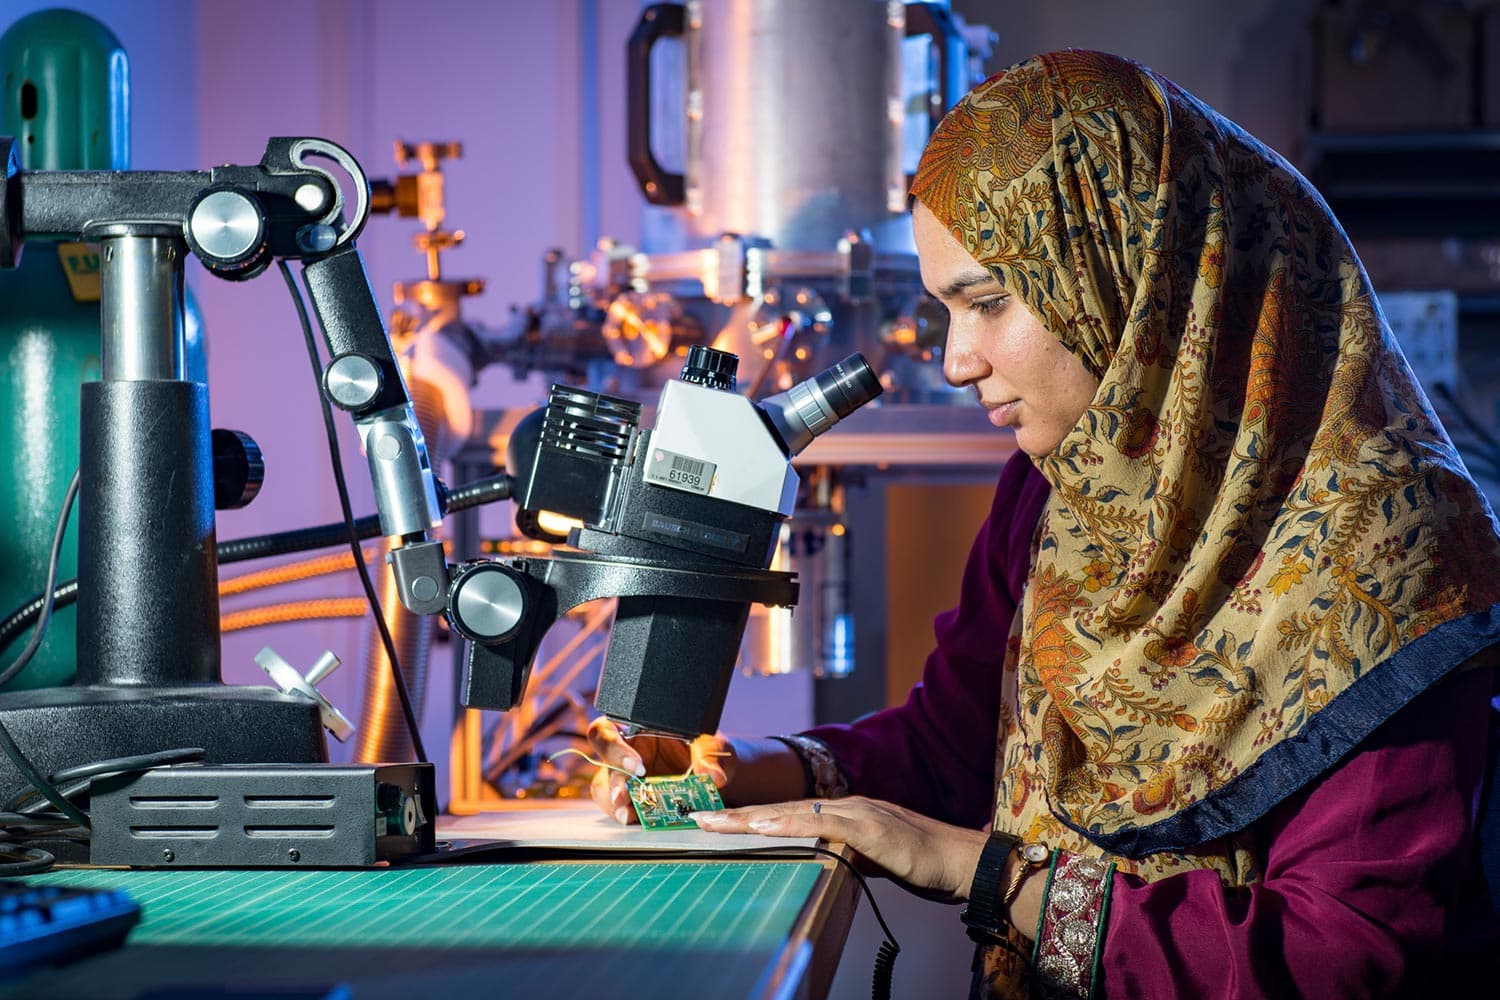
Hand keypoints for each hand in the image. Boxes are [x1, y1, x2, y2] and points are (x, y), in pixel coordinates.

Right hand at [586, 717, 735, 824]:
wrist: (716, 773)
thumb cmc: (705, 749)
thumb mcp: (711, 745)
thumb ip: (711, 756)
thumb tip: (714, 775)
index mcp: (636, 728)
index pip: (606, 731)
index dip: (614, 748)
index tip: (637, 765)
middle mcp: (626, 753)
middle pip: (605, 765)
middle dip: (614, 783)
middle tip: (624, 798)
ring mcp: (627, 779)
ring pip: (606, 791)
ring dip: (616, 805)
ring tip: (629, 816)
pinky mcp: (634, 801)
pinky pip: (622, 809)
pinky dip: (631, 816)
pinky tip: (642, 821)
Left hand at [691, 795, 989, 903]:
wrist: (961, 860)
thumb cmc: (922, 862)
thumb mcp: (874, 859)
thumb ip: (846, 854)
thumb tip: (821, 860)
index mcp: (844, 812)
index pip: (787, 813)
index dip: (750, 817)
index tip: (716, 822)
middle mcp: (845, 804)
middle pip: (780, 808)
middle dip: (736, 814)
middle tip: (697, 817)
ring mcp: (856, 812)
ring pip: (791, 811)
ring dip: (750, 817)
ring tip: (715, 822)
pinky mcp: (868, 827)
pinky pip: (820, 825)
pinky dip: (788, 824)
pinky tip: (763, 826)